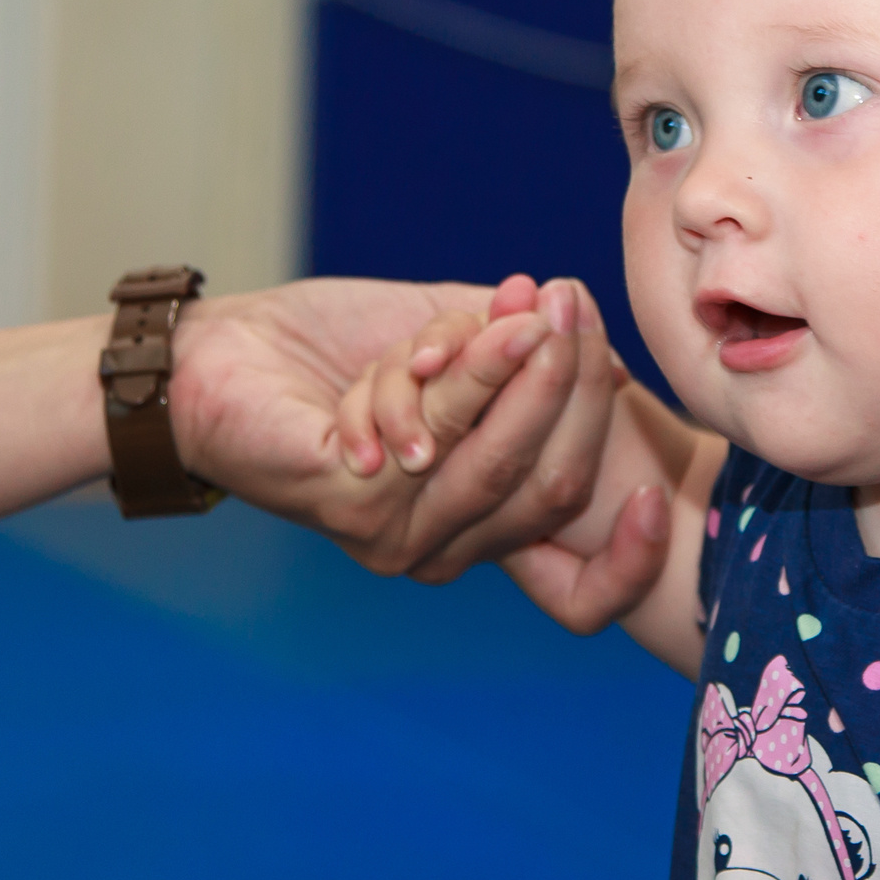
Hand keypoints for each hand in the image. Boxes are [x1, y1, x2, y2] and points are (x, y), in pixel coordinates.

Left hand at [167, 274, 621, 579]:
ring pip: (497, 463)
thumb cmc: (332, 348)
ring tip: (540, 309)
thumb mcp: (452, 343)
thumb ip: (524, 351)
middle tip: (580, 311)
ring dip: (526, 375)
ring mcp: (391, 535)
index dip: (630, 556)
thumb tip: (608, 351)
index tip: (658, 491)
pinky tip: (476, 329)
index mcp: (471, 528)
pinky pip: (432, 433)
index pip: (575, 569)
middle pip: (550, 488)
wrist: (220, 354)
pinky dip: (460, 372)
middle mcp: (437, 548)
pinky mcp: (348, 502)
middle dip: (579, 393)